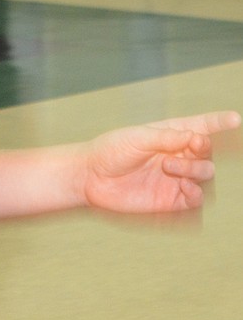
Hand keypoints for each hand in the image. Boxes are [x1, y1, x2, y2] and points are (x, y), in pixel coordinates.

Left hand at [81, 112, 240, 213]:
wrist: (91, 178)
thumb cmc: (110, 150)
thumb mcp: (137, 138)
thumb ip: (166, 138)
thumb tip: (196, 136)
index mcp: (169, 135)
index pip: (200, 126)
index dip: (219, 122)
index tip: (235, 119)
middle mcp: (177, 155)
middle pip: (206, 153)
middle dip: (201, 151)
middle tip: (183, 149)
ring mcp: (176, 178)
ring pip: (205, 175)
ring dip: (195, 170)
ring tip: (171, 168)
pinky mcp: (171, 200)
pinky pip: (196, 200)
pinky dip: (196, 194)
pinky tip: (185, 188)